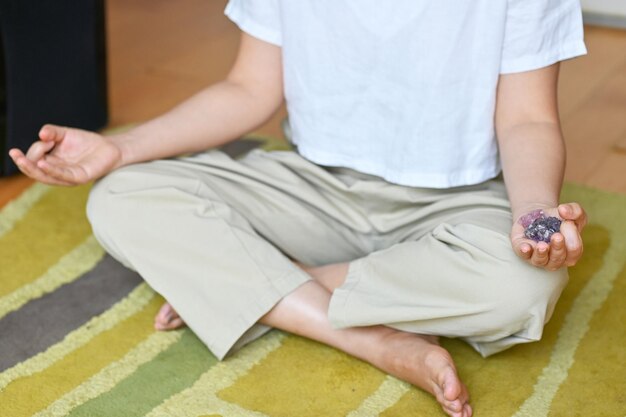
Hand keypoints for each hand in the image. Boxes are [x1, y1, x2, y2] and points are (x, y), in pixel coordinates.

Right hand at [8, 124, 122, 185]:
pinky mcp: (79, 178)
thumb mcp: (65, 134)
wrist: (109, 147)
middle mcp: (57, 171)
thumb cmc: (85, 142)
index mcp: (51, 162)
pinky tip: (42, 164)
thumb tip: (41, 134)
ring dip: (32, 168)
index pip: (35, 159)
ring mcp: (67, 176)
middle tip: (13, 153)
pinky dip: (51, 170)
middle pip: (35, 170)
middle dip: (23, 163)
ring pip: (45, 176)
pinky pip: (62, 176)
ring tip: (22, 160)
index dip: (36, 148)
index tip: (47, 137)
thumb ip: (52, 132)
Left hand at [511, 203, 586, 269]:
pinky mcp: (523, 252)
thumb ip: (575, 211)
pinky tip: (525, 247)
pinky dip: (525, 251)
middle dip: (558, 247)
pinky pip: (524, 255)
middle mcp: (555, 259)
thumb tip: (564, 210)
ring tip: (542, 245)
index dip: (573, 237)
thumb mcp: (572, 212)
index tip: (567, 222)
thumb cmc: (558, 219)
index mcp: (570, 253)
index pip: (574, 250)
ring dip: (541, 253)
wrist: (537, 216)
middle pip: (559, 258)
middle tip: (556, 236)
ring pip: (541, 260)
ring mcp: (538, 258)